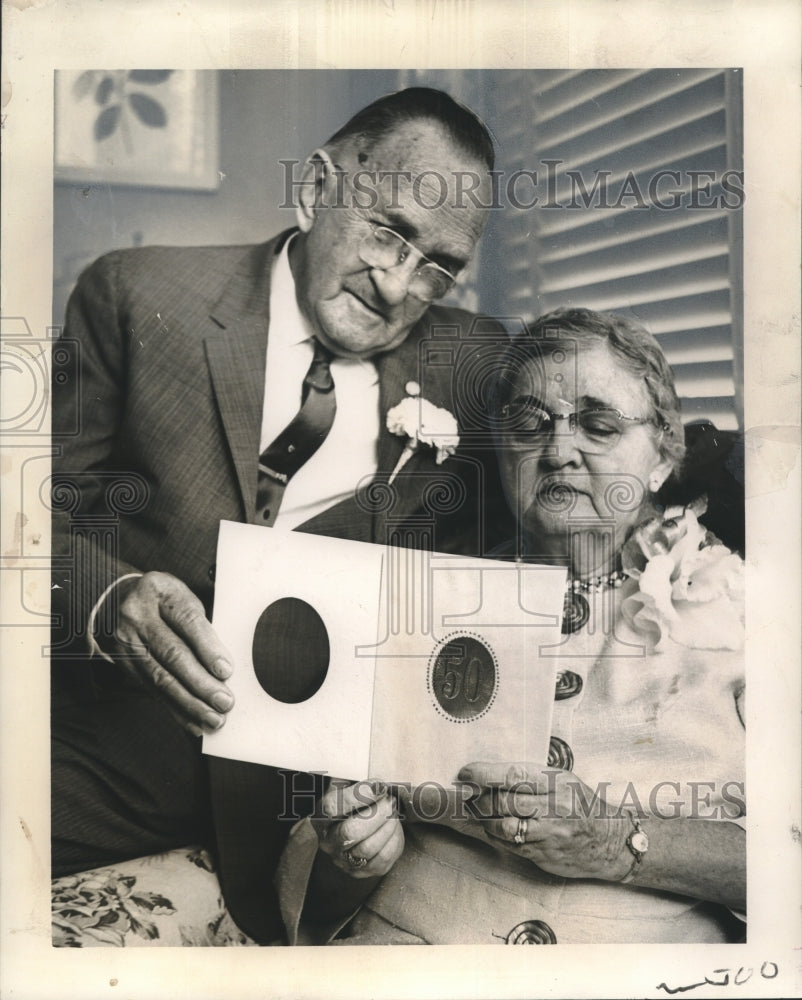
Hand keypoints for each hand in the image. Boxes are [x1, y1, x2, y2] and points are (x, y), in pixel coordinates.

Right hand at [98, 571, 234, 735]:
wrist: (113, 600)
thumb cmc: (160, 599)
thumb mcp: (179, 595)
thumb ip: (199, 624)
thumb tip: (223, 664)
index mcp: (158, 590)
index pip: (186, 619)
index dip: (207, 647)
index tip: (225, 670)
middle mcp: (138, 616)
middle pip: (172, 653)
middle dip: (201, 682)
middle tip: (224, 702)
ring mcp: (127, 642)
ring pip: (161, 678)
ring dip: (190, 702)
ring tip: (212, 718)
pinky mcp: (125, 665)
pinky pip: (152, 690)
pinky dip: (175, 708)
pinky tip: (192, 722)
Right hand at [312, 780, 403, 878]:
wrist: (355, 831)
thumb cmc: (352, 806)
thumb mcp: (348, 789)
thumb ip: (359, 787)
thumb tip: (378, 787)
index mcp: (319, 818)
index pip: (331, 808)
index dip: (358, 796)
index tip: (380, 786)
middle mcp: (328, 843)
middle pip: (350, 832)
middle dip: (377, 813)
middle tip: (390, 800)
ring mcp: (344, 861)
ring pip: (369, 847)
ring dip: (387, 825)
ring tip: (393, 811)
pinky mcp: (363, 872)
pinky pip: (383, 858)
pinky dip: (393, 839)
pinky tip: (393, 826)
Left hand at [457, 761, 630, 880]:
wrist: (611, 841)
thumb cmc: (582, 805)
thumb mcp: (563, 780)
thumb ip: (531, 777)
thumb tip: (489, 774)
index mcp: (557, 782)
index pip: (513, 775)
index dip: (484, 774)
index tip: (465, 774)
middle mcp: (553, 807)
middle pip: (503, 802)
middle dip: (478, 799)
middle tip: (467, 796)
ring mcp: (549, 833)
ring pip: (503, 826)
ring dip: (484, 819)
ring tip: (478, 813)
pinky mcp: (544, 854)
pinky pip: (510, 845)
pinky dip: (495, 836)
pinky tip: (493, 829)